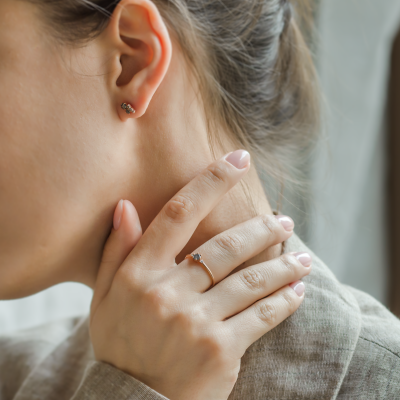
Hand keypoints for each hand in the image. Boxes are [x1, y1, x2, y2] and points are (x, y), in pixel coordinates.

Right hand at [90, 150, 310, 399]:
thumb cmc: (121, 345)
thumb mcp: (104, 299)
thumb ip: (116, 251)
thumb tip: (126, 205)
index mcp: (137, 275)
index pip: (177, 214)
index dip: (210, 182)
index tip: (237, 160)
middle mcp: (166, 294)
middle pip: (225, 247)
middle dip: (261, 229)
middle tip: (283, 220)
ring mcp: (196, 323)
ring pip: (251, 281)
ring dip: (283, 264)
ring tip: (301, 256)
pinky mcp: (221, 351)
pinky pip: (261, 316)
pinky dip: (284, 300)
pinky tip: (297, 290)